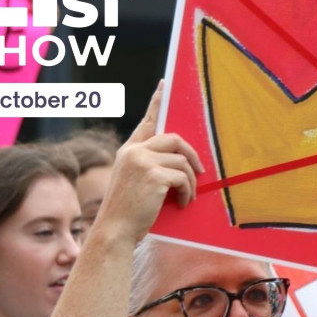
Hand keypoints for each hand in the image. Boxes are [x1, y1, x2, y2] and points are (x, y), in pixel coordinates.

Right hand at [95, 81, 204, 243]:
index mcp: (129, 151)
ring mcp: (143, 161)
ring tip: (186, 197)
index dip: (157, 102)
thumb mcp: (135, 182)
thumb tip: (180, 160)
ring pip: (182, 162)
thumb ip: (150, 166)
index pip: (147, 121)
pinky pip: (183, 177)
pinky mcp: (154, 175)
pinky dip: (187, 191)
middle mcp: (134, 151)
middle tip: (200, 171)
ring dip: (190, 181)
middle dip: (192, 155)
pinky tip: (181, 203)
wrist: (115, 231)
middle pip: (175, 139)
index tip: (165, 84)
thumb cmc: (129, 211)